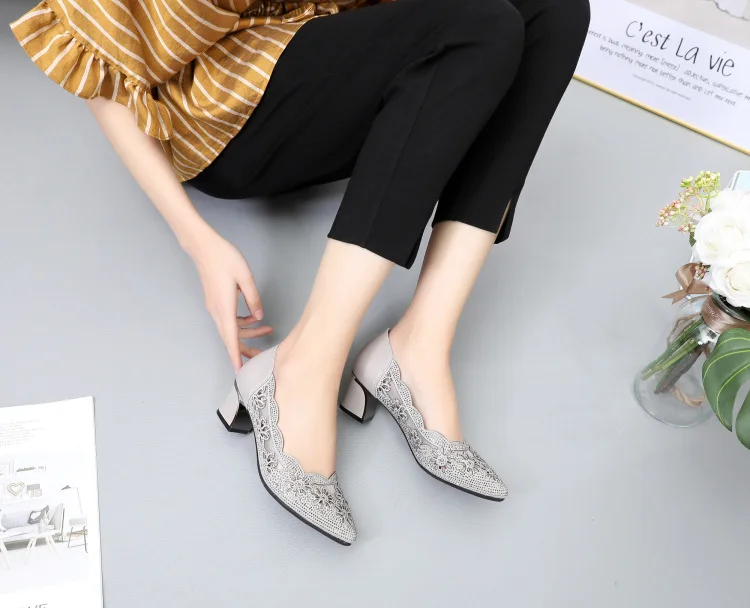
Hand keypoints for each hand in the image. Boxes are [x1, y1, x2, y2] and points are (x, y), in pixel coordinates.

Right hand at [191, 232, 272, 370]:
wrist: (203, 247)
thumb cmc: (224, 258)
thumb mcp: (245, 277)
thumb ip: (254, 298)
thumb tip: (260, 316)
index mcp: (224, 308)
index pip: (230, 338)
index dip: (235, 356)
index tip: (239, 371)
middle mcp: (217, 311)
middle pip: (230, 339)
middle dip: (245, 350)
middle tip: (261, 356)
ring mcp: (214, 307)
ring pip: (231, 329)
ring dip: (248, 333)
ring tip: (267, 329)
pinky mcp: (215, 302)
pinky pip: (229, 320)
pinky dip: (241, 322)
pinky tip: (254, 316)